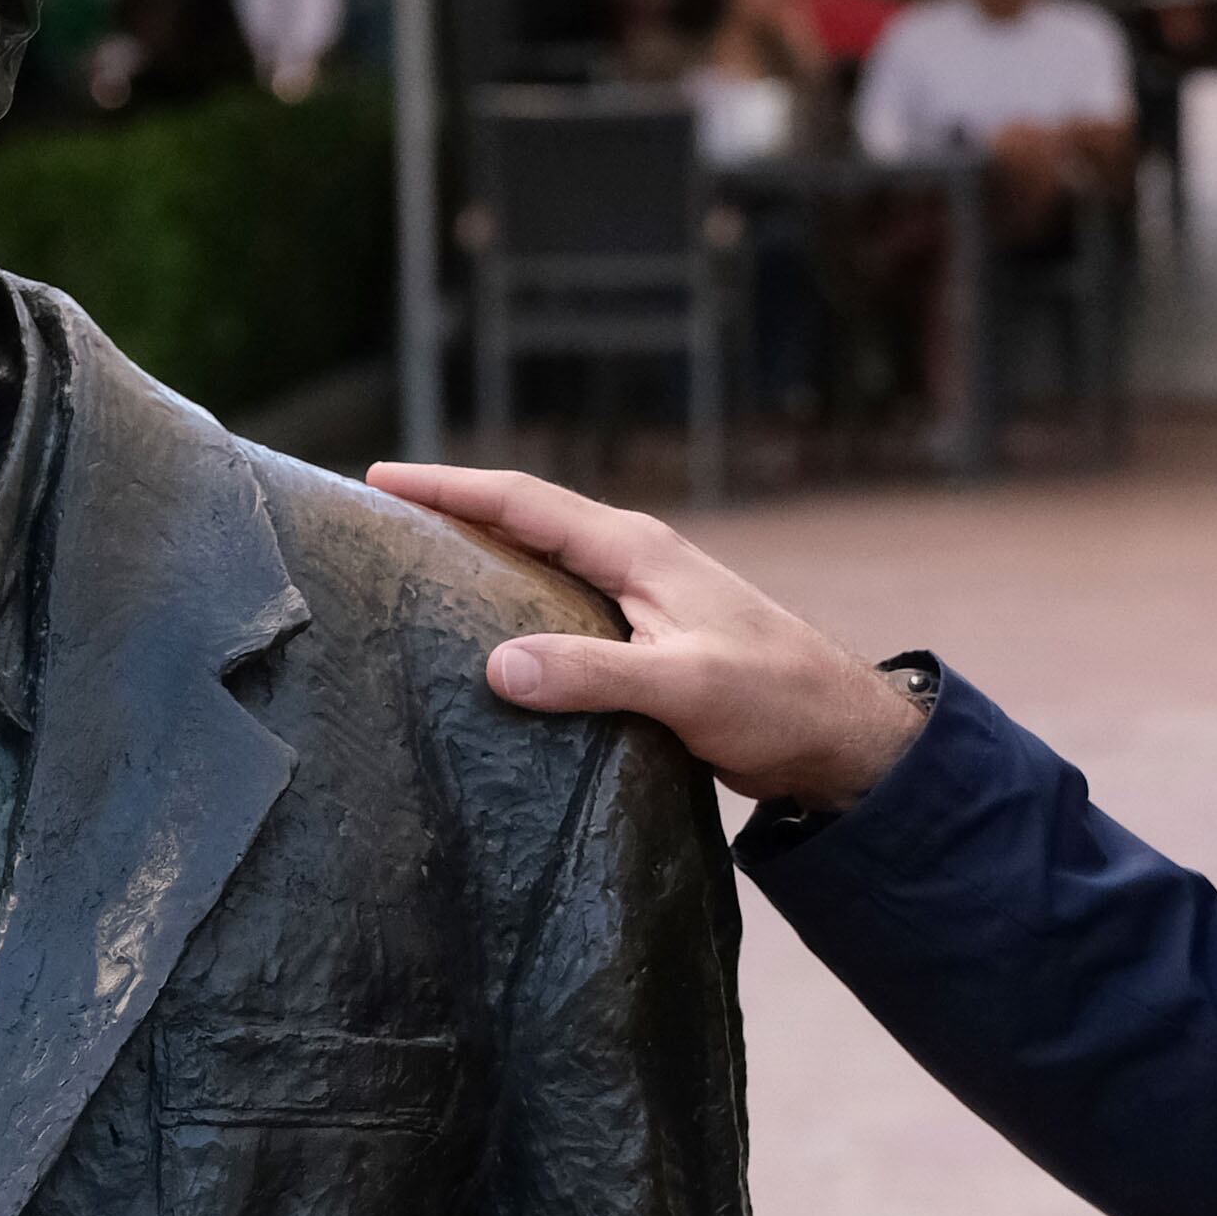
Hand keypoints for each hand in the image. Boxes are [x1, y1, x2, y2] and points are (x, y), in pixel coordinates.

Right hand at [366, 465, 928, 810]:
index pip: (524, 501)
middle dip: (450, 514)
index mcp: (636, 550)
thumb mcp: (684, 686)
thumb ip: (594, 674)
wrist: (842, 737)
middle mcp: (633, 562)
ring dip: (480, 564)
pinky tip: (481, 648)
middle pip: (523, 522)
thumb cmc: (778, 701)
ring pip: (540, 568)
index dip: (449, 487)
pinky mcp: (645, 645)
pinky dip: (513, 614)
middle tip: (374, 523)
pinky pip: (560, 613)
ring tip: (408, 576)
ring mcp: (640, 602)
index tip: (379, 478)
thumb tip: (498, 666)